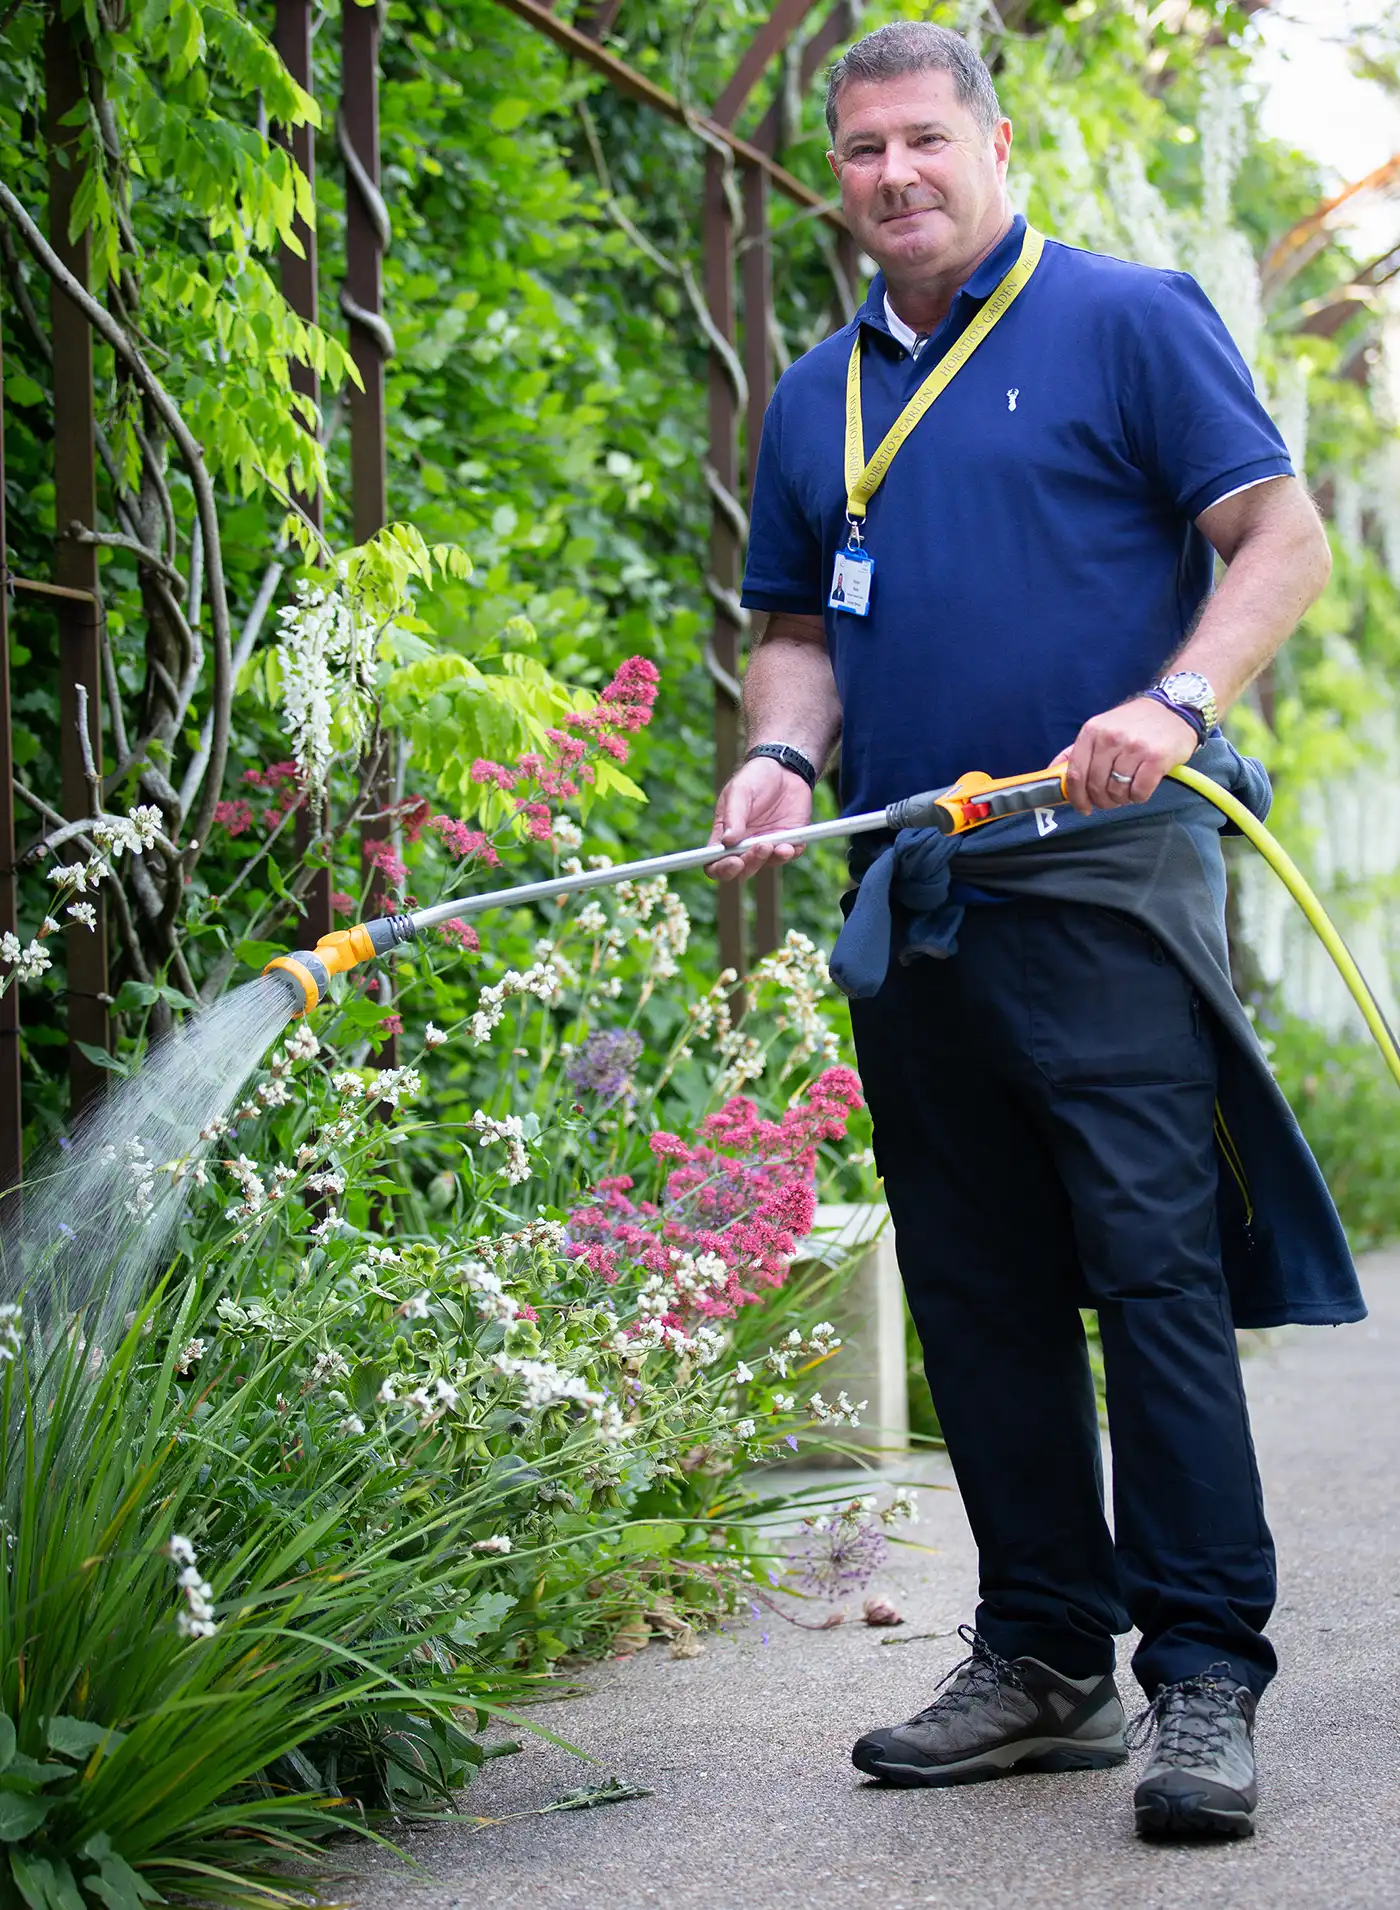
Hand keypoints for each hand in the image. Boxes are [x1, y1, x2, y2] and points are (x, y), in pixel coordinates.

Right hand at [706, 758, 812, 881]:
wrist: (784, 768)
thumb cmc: (754, 778)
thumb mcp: (739, 792)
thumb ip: (734, 816)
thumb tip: (728, 842)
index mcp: (724, 836)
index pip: (715, 864)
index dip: (721, 870)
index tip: (734, 862)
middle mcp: (744, 846)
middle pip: (742, 871)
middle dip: (751, 863)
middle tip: (760, 846)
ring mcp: (767, 845)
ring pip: (766, 865)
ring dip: (770, 859)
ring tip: (776, 844)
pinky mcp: (788, 840)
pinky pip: (789, 855)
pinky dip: (790, 854)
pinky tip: (790, 845)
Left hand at [1056, 696, 1199, 815]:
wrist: (1173, 708)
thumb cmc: (1133, 723)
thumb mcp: (1100, 728)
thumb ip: (1077, 751)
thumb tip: (1052, 774)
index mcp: (1092, 732)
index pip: (1074, 774)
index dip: (1076, 797)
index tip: (1083, 807)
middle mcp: (1111, 738)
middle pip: (1095, 786)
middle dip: (1102, 801)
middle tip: (1110, 801)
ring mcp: (1134, 747)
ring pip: (1117, 791)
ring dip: (1121, 799)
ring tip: (1127, 791)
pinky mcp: (1156, 758)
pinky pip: (1139, 791)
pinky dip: (1138, 797)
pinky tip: (1141, 787)